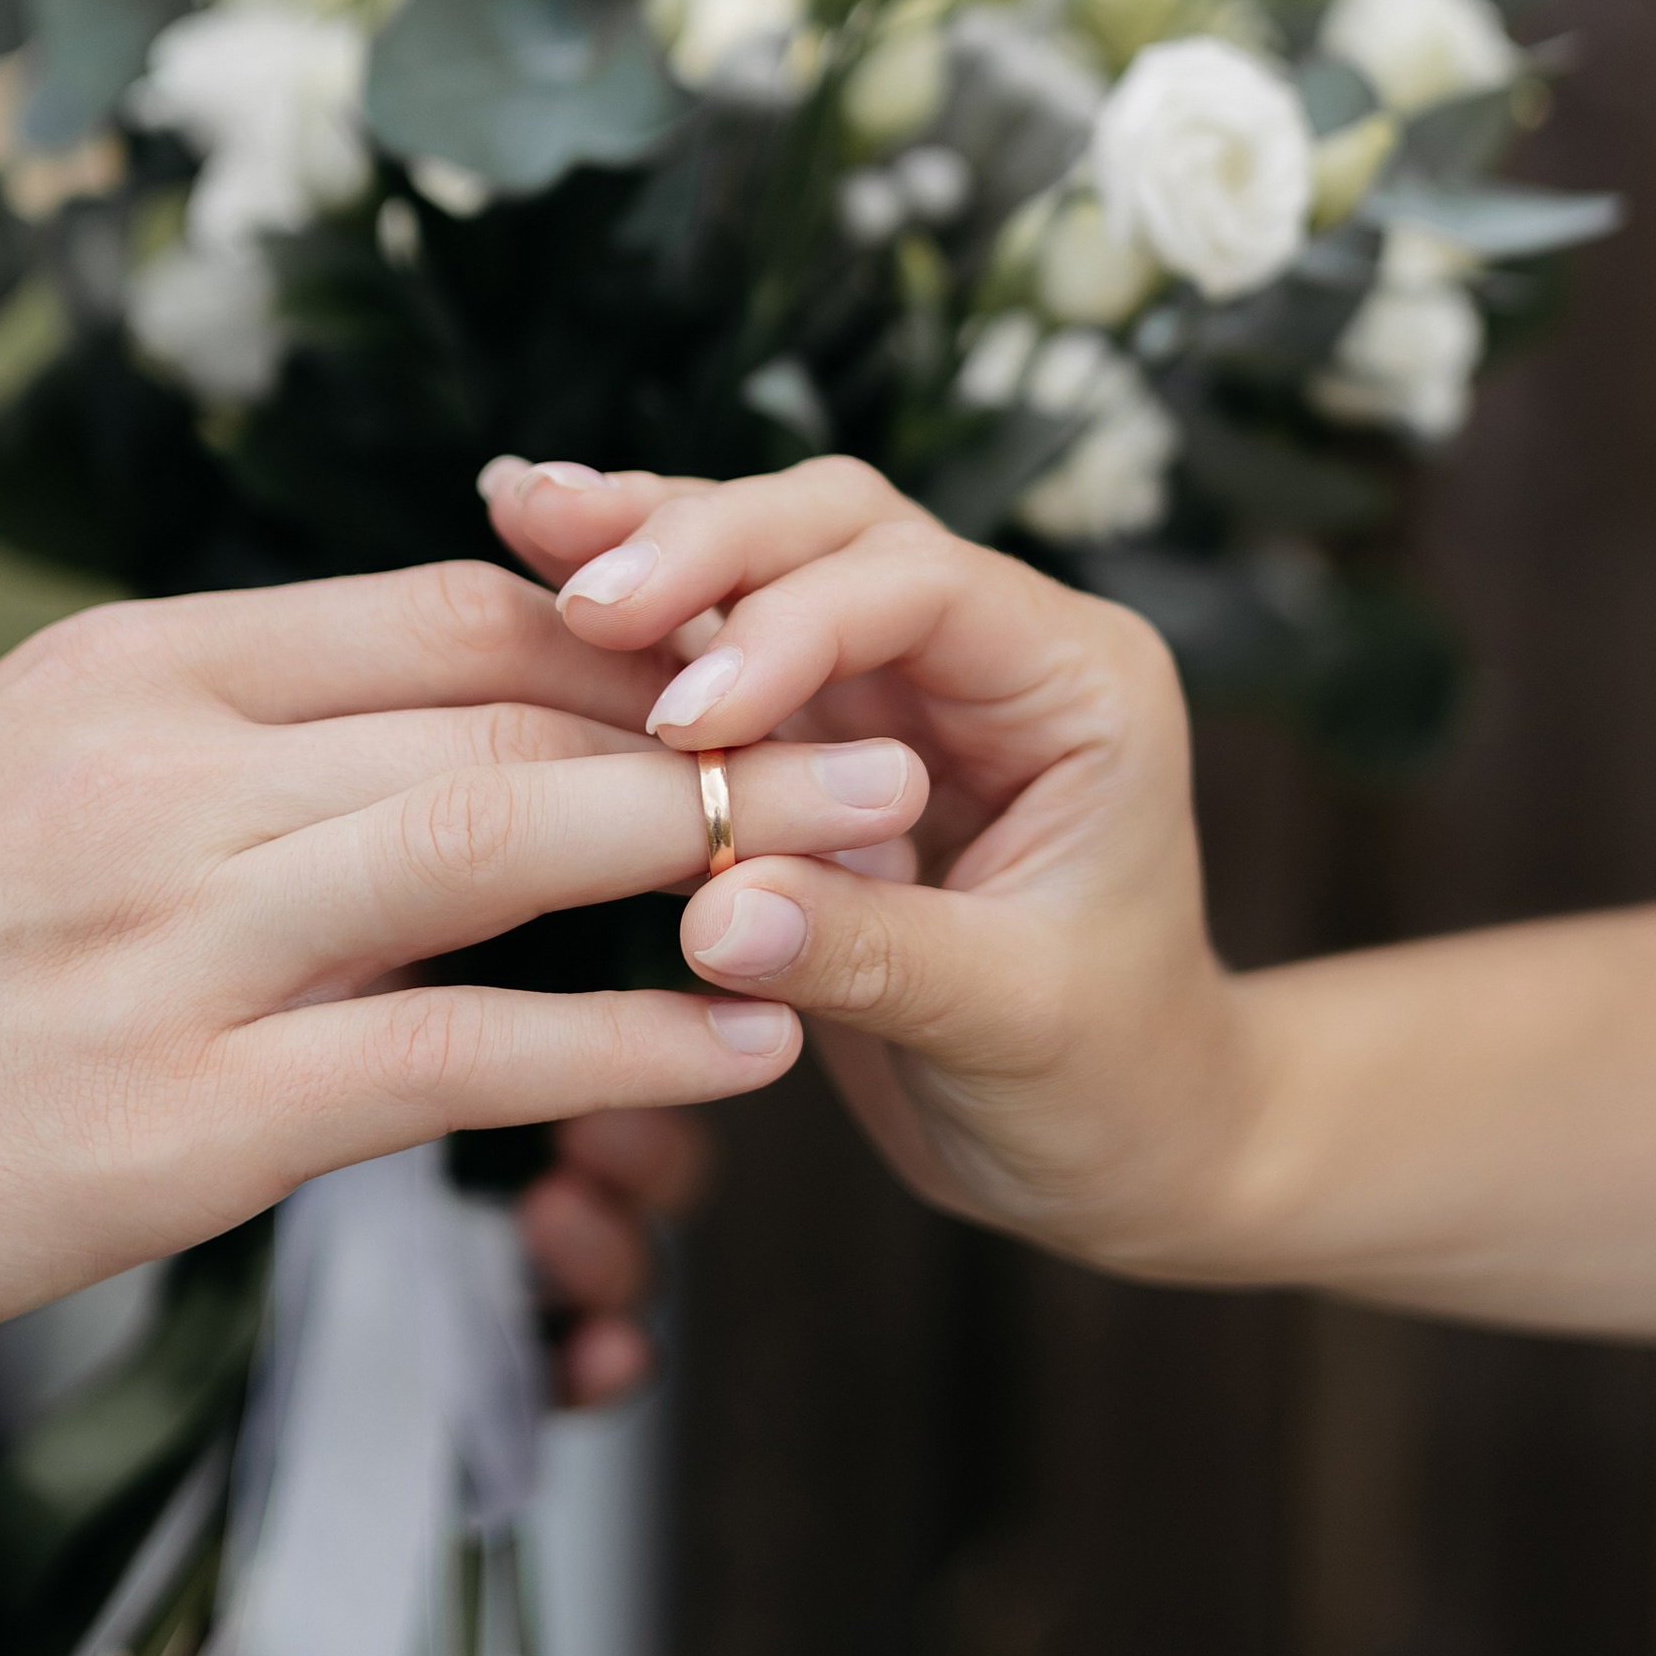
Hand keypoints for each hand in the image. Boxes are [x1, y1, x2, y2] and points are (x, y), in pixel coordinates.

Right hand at [0, 560, 926, 1365]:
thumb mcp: (31, 765)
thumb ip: (227, 730)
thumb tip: (414, 701)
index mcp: (144, 670)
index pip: (450, 609)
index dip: (641, 628)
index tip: (775, 654)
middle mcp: (174, 774)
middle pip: (512, 701)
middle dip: (728, 714)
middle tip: (891, 732)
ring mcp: (179, 944)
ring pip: (509, 842)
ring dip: (721, 842)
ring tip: (877, 852)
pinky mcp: (182, 1122)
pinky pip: (457, 1052)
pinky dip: (626, 1038)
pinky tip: (750, 1043)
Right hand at [483, 454, 1248, 1274]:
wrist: (1130, 1140)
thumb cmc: (1111, 1081)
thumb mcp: (1012, 1025)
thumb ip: (871, 956)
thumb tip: (713, 915)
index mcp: (1079, 687)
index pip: (923, 591)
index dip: (792, 629)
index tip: (686, 715)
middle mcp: (996, 652)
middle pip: (838, 530)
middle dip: (707, 545)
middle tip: (585, 595)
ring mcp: (905, 683)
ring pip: (770, 560)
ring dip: (651, 542)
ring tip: (525, 515)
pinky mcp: (829, 732)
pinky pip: (725, 646)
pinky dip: (640, 614)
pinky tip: (540, 568)